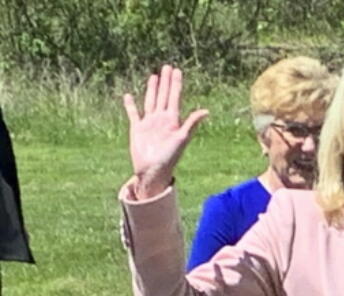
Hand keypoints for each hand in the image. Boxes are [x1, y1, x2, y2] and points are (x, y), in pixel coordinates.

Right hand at [122, 65, 208, 199]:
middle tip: (167, 66)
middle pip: (163, 96)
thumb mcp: (182, 139)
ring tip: (154, 76)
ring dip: (152, 89)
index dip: (175, 84)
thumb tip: (206, 111)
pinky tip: (128, 95)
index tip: (177, 70)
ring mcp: (149, 123)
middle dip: (166, 82)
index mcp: (172, 120)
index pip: (174, 97)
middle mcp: (161, 119)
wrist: (153, 172)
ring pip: (151, 101)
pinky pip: (133, 113)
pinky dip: (130, 105)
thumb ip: (191, 124)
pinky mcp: (137, 129)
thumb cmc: (169, 158)